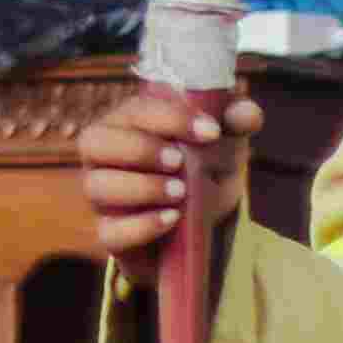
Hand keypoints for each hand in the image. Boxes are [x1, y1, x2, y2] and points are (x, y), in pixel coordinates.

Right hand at [75, 79, 258, 268]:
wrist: (202, 227)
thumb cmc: (204, 171)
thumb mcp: (226, 145)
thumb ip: (236, 123)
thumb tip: (247, 113)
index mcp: (129, 122)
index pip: (136, 110)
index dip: (172, 118)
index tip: (211, 132)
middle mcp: (104, 155)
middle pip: (95, 141)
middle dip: (140, 149)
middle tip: (179, 161)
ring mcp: (102, 195)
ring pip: (97, 185)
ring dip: (141, 187)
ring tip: (180, 193)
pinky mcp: (110, 233)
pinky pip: (110, 231)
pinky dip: (142, 226)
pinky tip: (172, 220)